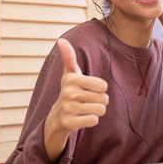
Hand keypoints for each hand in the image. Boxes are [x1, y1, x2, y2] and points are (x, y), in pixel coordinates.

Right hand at [43, 39, 108, 163]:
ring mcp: (68, 109)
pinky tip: (82, 117)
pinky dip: (91, 120)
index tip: (89, 89)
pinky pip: (94, 121)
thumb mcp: (70, 73)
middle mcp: (68, 93)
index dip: (100, 89)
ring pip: (100, 110)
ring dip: (96, 111)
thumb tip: (61, 40)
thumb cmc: (70, 90)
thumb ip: (69, 57)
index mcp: (71, 79)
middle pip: (104, 99)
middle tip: (87, 100)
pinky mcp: (70, 123)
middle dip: (99, 101)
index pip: (103, 86)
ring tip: (85, 108)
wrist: (58, 115)